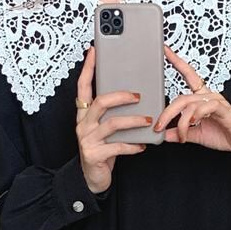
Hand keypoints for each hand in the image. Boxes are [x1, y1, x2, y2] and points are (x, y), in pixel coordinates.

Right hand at [75, 43, 149, 191]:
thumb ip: (112, 113)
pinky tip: (143, 144)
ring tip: (148, 120)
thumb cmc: (102, 150)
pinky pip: (118, 147)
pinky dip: (133, 144)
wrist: (91, 178)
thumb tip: (135, 96)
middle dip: (120, 96)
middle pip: (100, 102)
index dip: (88, 68)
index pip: (83, 86)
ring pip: (112, 124)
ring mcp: (87, 140)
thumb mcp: (104, 128)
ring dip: (133, 120)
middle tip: (138, 95)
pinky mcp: (94, 155)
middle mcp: (82, 124)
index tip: (94, 51)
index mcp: (84, 114)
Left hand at [159, 49, 230, 157]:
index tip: (165, 50)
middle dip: (167, 112)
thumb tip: (164, 135)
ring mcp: (218, 102)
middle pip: (182, 98)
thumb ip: (181, 133)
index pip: (189, 75)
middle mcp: (209, 96)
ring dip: (181, 121)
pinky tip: (193, 122)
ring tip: (181, 135)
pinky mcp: (225, 111)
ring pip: (191, 104)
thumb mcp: (196, 135)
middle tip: (159, 126)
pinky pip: (208, 106)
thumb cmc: (224, 134)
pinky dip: (197, 114)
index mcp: (202, 98)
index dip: (177, 62)